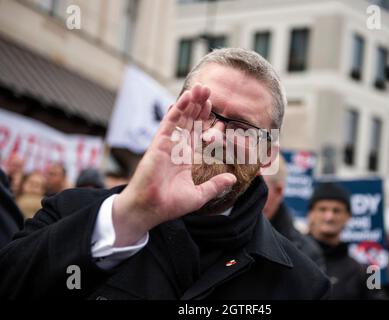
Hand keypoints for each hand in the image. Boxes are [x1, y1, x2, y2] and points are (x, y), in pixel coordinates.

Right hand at [112, 84, 236, 246]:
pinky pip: (170, 122)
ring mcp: (168, 144)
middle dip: (200, 106)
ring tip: (201, 87)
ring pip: (181, 118)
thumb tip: (232, 179)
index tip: (216, 111)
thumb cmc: (170, 205)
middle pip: (191, 122)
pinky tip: (187, 97)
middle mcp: (177, 148)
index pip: (198, 134)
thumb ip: (215, 185)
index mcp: (186, 158)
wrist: (150, 208)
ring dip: (191, 102)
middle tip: (208, 90)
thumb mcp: (199, 195)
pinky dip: (178, 109)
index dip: (207, 122)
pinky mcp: (159, 142)